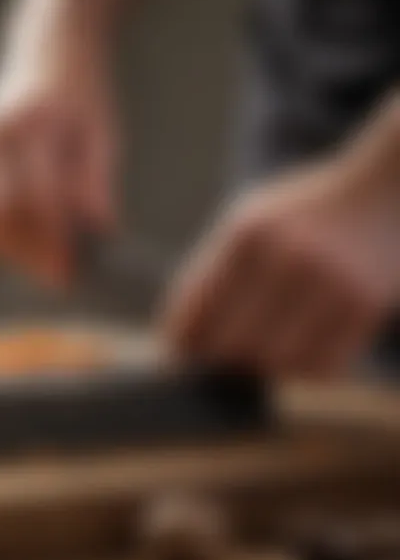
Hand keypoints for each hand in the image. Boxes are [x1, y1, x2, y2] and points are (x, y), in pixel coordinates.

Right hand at [0, 41, 117, 286]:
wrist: (46, 49)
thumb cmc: (82, 95)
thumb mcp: (102, 134)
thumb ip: (97, 183)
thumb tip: (100, 235)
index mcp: (32, 123)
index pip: (40, 198)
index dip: (55, 242)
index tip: (72, 275)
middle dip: (28, 254)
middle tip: (60, 275)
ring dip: (9, 249)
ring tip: (44, 260)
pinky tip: (23, 240)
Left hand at [162, 153, 399, 378]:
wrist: (386, 191)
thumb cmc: (300, 215)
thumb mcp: (248, 223)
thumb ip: (212, 274)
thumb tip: (180, 340)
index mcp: (246, 233)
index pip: (196, 310)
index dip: (181, 339)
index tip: (180, 349)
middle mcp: (286, 256)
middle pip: (231, 343)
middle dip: (219, 355)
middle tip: (222, 352)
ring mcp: (330, 282)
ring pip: (276, 362)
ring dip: (264, 364)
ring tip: (263, 346)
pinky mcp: (366, 306)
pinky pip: (322, 368)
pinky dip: (303, 368)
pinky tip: (298, 348)